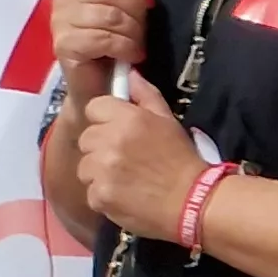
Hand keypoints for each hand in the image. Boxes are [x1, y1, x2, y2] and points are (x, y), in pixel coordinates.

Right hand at [51, 0, 152, 85]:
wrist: (98, 91)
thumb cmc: (114, 50)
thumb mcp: (127, 9)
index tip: (146, 5)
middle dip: (136, 14)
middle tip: (139, 33)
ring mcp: (61, 22)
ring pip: (110, 16)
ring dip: (131, 35)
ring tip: (134, 47)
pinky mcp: (64, 45)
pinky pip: (103, 38)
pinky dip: (123, 48)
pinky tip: (128, 57)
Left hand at [73, 84, 205, 242]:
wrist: (192, 203)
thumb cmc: (181, 160)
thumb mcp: (167, 121)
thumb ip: (145, 95)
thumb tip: (129, 74)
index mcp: (127, 118)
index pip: (93, 108)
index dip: (104, 119)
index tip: (117, 132)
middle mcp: (110, 140)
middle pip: (87, 138)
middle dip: (100, 147)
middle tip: (123, 159)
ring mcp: (102, 170)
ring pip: (84, 166)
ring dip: (98, 173)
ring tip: (124, 180)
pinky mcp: (99, 195)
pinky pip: (90, 191)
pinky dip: (103, 196)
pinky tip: (124, 197)